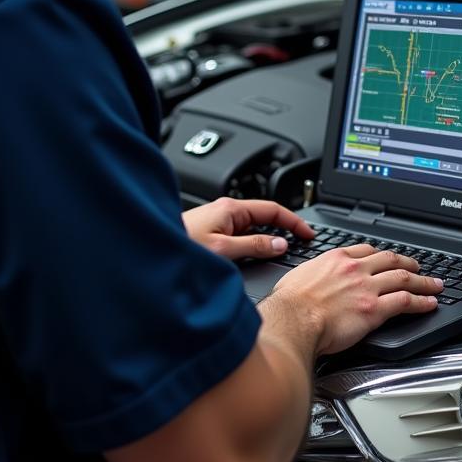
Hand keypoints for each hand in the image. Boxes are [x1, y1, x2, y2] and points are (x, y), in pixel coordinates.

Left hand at [182, 197, 314, 260]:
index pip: (273, 209)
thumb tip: (280, 244)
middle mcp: (225, 212)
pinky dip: (255, 241)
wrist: (152, 250)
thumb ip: (254, 245)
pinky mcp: (212, 232)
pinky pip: (241, 234)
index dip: (294, 221)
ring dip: (269, 236)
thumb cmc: (180, 246)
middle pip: (265, 216)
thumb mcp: (223, 250)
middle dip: (284, 227)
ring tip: (285, 249)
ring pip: (253, 226)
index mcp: (231, 209)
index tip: (309, 233)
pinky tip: (258, 252)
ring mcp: (218, 221)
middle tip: (302, 242)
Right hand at [270, 244, 441, 354]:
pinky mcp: (374, 310)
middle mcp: (355, 269)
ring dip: (423, 282)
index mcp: (337, 259)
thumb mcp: (298, 275)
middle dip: (408, 264)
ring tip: (434, 285)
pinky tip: (429, 304)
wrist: (293, 319)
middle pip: (390, 260)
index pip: (367, 251)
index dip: (382, 255)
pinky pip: (405, 302)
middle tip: (418, 268)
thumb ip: (312, 274)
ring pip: (403, 279)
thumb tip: (310, 280)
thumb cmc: (290, 303)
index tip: (389, 259)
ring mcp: (367, 288)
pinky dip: (421, 302)